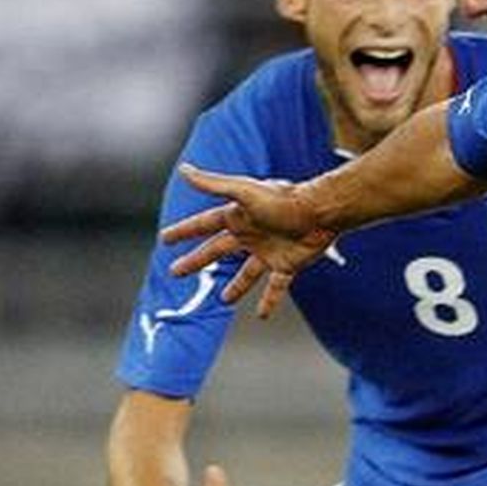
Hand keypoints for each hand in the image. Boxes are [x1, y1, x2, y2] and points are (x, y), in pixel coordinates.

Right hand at [161, 164, 336, 317]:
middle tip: (175, 272)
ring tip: (223, 301)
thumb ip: (214, 184)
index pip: (203, 225)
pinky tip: (262, 315)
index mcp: (238, 217)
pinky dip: (269, 301)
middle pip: (216, 251)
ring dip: (236, 287)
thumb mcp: (244, 191)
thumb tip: (184, 170)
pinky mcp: (287, 265)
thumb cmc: (283, 200)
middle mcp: (251, 235)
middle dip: (196, 261)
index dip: (184, 231)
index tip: (165, 239)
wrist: (320, 212)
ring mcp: (268, 252)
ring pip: (246, 273)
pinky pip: (275, 287)